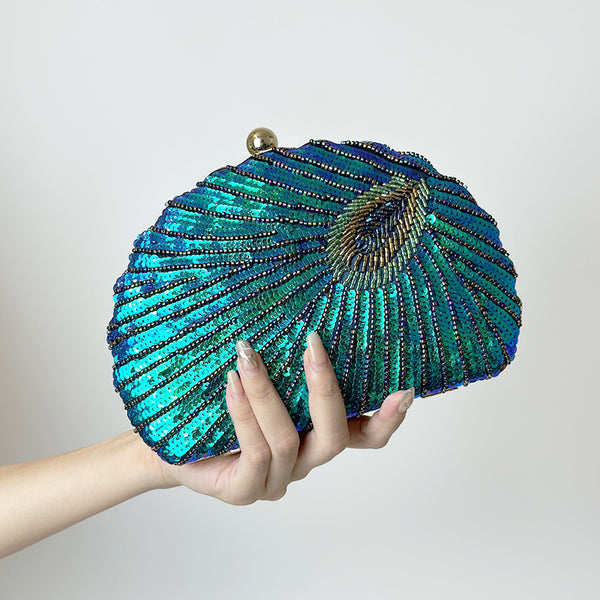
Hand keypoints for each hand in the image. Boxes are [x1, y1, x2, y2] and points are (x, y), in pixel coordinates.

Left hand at [156, 332, 414, 504]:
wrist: (172, 444)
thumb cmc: (219, 406)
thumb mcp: (262, 380)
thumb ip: (287, 365)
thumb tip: (303, 316)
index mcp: (315, 436)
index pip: (365, 437)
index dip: (388, 418)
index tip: (404, 388)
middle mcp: (303, 461)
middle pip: (334, 438)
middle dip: (325, 388)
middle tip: (314, 345)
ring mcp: (275, 480)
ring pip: (289, 440)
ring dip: (269, 392)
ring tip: (248, 354)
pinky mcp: (243, 491)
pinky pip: (255, 452)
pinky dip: (245, 413)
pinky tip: (231, 382)